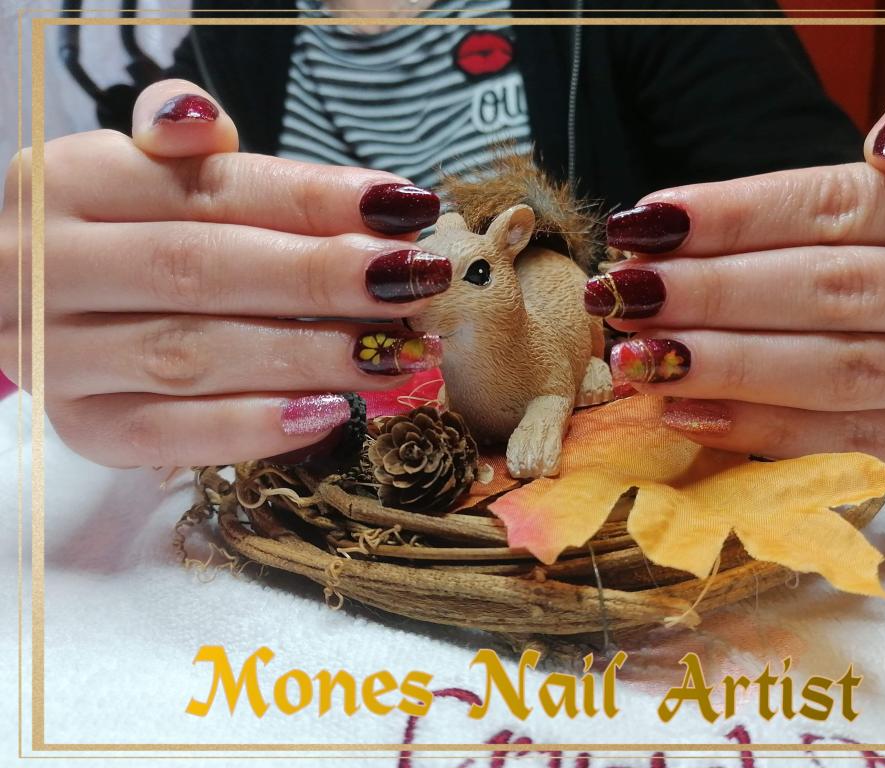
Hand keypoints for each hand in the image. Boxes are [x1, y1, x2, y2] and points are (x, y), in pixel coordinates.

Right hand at [0, 79, 449, 467]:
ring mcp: (58, 355)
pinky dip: (255, 426)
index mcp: (69, 181)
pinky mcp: (82, 427)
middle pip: (201, 269)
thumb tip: (206, 122)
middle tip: (416, 281)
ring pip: (191, 355)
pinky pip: (169, 435)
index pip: (209, 186)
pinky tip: (333, 415)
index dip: (314, 198)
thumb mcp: (144, 173)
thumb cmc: (127, 234)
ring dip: (308, 356)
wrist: (43, 309)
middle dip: (322, 277)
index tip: (404, 207)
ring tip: (396, 352)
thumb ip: (189, 152)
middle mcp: (47, 266)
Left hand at [587, 67, 884, 477]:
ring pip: (830, 371)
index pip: (835, 208)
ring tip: (632, 358)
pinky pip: (844, 439)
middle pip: (823, 290)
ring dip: (719, 365)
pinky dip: (759, 429)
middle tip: (620, 295)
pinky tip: (683, 413)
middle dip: (708, 293)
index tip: (644, 221)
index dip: (733, 216)